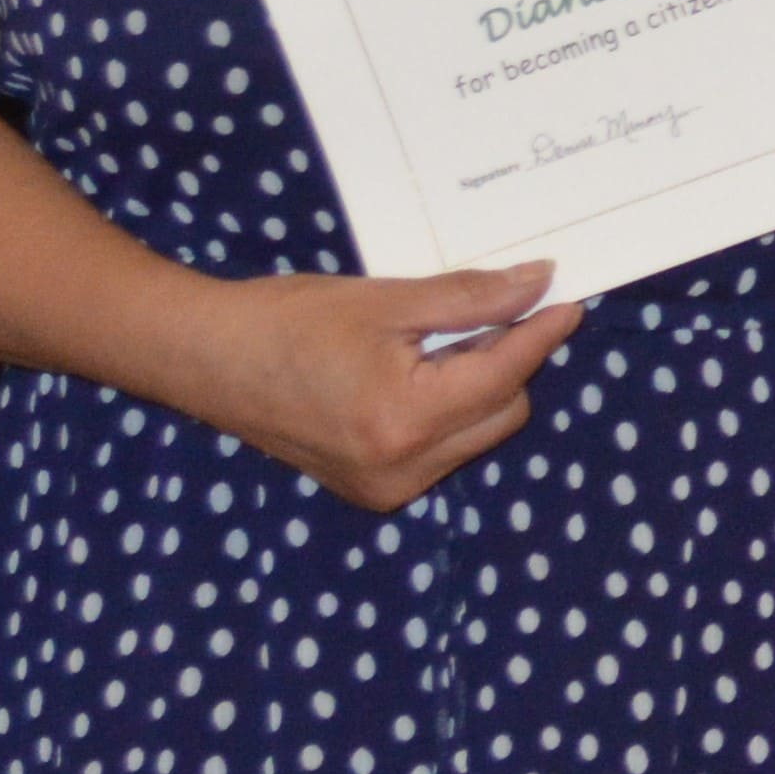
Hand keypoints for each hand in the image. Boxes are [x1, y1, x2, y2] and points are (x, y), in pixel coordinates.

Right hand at [169, 261, 579, 510]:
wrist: (207, 358)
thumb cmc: (288, 321)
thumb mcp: (387, 300)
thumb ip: (471, 297)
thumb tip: (540, 282)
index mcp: (406, 420)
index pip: (505, 374)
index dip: (541, 332)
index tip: (567, 300)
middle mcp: (402, 469)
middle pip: (503, 412)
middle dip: (508, 361)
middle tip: (491, 310)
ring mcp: (385, 487)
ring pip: (476, 434)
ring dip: (477, 387)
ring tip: (439, 341)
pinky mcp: (369, 490)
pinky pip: (441, 450)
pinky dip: (446, 411)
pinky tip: (415, 372)